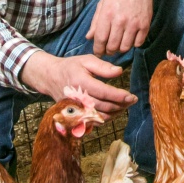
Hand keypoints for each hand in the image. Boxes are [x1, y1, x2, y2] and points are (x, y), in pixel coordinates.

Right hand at [21, 50, 136, 117]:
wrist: (51, 77)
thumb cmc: (71, 67)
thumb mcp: (86, 60)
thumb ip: (103, 66)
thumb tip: (119, 71)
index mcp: (81, 82)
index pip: (103, 92)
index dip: (119, 96)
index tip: (131, 96)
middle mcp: (78, 97)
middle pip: (103, 106)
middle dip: (121, 105)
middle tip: (132, 100)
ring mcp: (76, 108)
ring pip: (99, 117)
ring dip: (115, 113)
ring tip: (125, 106)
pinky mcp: (75, 114)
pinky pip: (92, 121)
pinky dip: (105, 118)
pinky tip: (114, 111)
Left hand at [87, 0, 163, 55]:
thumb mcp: (103, 3)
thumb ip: (95, 21)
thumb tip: (89, 37)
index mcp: (107, 14)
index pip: (100, 39)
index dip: (98, 49)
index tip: (98, 52)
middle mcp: (120, 20)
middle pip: (112, 46)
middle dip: (108, 52)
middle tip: (108, 50)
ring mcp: (134, 24)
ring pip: (125, 47)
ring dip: (120, 50)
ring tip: (119, 46)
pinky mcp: (145, 25)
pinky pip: (138, 43)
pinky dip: (133, 45)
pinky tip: (130, 40)